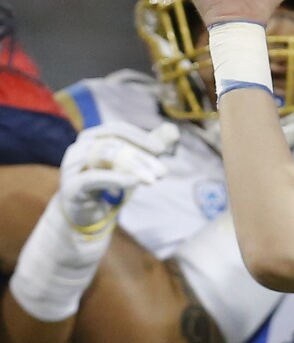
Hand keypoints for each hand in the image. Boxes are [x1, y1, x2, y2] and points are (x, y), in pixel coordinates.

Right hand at [59, 121, 178, 231]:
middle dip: (141, 157)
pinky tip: (135, 182)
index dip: (140, 137)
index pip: (117, 129)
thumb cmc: (106, 184)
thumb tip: (173, 131)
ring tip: (152, 180)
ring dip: (133, 167)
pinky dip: (117, 178)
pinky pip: (94, 177)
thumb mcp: (126, 165)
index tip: (161, 150)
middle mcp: (78, 148)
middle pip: (113, 144)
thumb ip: (146, 149)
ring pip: (105, 157)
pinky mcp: (71, 186)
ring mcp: (71, 166)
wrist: (82, 213)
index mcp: (91, 138)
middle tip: (162, 172)